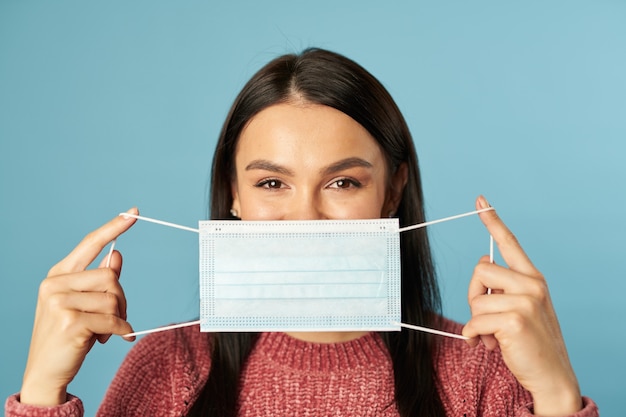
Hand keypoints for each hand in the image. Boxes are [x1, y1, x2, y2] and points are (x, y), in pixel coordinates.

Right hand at [20, 209, 137, 405]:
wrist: (45, 372)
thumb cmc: (68, 335)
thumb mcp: (82, 303)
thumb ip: (98, 280)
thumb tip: (117, 255)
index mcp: (58, 274)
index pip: (90, 243)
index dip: (114, 227)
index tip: (134, 212)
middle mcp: (55, 284)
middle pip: (110, 276)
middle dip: (121, 299)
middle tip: (116, 318)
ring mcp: (59, 302)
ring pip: (113, 299)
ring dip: (118, 318)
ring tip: (105, 331)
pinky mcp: (70, 322)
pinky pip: (112, 320)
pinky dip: (120, 331)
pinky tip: (113, 338)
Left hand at [462, 196, 581, 415]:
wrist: (551, 376)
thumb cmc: (530, 342)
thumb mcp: (521, 308)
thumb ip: (504, 287)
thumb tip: (483, 263)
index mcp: (533, 278)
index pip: (509, 243)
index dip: (493, 221)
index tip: (480, 200)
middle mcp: (532, 285)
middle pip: (480, 272)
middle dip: (474, 296)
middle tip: (485, 319)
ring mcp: (526, 302)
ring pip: (476, 300)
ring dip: (476, 322)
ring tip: (492, 336)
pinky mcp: (515, 320)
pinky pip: (474, 321)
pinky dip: (473, 336)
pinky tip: (487, 345)